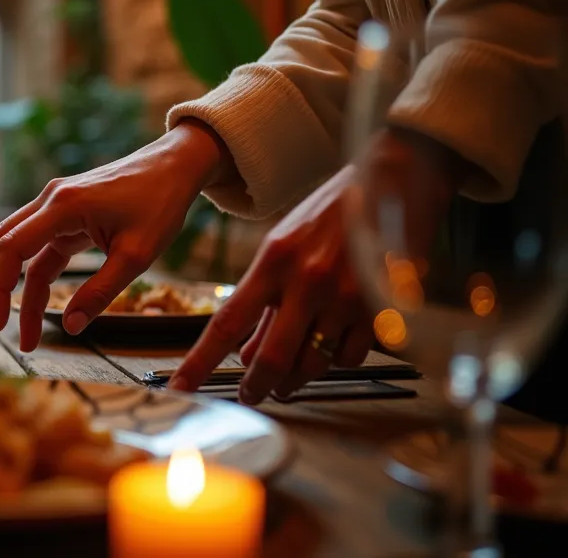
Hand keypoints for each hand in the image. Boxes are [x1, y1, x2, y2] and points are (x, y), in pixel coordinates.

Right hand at [0, 121, 230, 351]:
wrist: (175, 165)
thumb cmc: (160, 203)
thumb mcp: (136, 256)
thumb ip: (100, 292)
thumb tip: (71, 326)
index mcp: (63, 207)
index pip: (11, 248)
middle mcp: (50, 200)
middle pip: (3, 245)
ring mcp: (56, 204)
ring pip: (19, 247)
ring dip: (16, 287)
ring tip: (26, 329)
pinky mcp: (66, 212)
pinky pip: (41, 246)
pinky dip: (36, 275)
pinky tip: (41, 302)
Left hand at [167, 128, 467, 402]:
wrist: (395, 179)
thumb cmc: (330, 213)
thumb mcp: (284, 247)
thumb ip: (265, 302)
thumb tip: (247, 355)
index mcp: (274, 262)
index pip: (227, 323)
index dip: (200, 361)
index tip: (181, 387)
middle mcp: (308, 281)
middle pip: (273, 358)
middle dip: (257, 387)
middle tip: (249, 396)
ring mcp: (347, 296)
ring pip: (314, 363)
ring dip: (295, 380)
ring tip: (287, 380)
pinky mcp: (382, 307)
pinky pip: (350, 356)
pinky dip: (334, 360)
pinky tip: (329, 349)